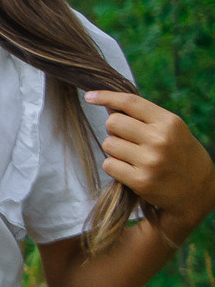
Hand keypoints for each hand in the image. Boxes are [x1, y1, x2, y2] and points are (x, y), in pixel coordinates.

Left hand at [88, 91, 214, 237]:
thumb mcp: (171, 130)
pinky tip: (131, 170)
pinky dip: (114, 167)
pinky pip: (108, 165)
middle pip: (113, 122)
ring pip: (108, 144)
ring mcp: (150, 161)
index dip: (106, 97)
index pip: (130, 102)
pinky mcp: (140, 181)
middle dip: (114, 130)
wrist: (197, 189)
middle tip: (128, 139)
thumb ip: (144, 118)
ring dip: (114, 149)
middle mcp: (160, 140)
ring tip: (133, 156)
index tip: (90, 96)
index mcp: (169, 122)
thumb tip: (108, 106)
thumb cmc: (179, 154)